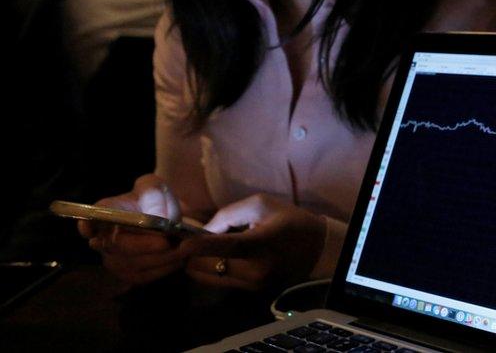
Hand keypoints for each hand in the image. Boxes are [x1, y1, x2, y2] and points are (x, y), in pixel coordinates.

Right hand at [78, 174, 184, 284]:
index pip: (89, 219)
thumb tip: (158, 216)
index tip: (90, 229)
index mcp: (106, 212)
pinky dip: (166, 267)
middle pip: (118, 246)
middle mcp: (102, 238)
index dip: (88, 225)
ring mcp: (113, 259)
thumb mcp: (157, 188)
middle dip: (147, 245)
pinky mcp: (128, 274)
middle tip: (174, 241)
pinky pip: (145, 276)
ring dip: (164, 257)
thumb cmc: (156, 200)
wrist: (168, 220)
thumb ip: (155, 196)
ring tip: (188, 247)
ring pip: (134, 264)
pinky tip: (182, 257)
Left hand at [180, 194, 327, 289]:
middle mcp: (254, 271)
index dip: (194, 245)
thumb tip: (202, 231)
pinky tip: (215, 256)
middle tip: (188, 240)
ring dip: (199, 263)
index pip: (220, 247)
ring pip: (207, 277)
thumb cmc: (289, 221)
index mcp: (259, 245)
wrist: (317, 248)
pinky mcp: (251, 292)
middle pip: (205, 268)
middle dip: (192, 255)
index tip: (178, 242)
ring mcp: (252, 285)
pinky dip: (211, 269)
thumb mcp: (260, 204)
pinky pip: (219, 280)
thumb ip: (228, 215)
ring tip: (201, 247)